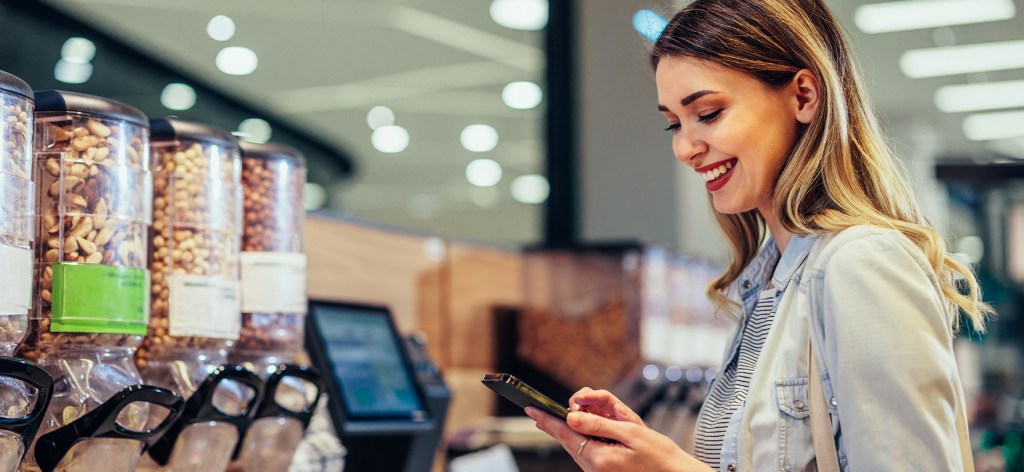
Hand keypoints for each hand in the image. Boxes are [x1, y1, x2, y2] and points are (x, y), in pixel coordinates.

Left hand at [525, 389, 711, 471]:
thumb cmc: (659, 455)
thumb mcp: (631, 432)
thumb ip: (598, 424)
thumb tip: (571, 415)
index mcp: (600, 457)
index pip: (566, 433)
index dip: (547, 419)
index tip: (531, 409)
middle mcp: (595, 468)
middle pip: (567, 441)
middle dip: (554, 424)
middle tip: (537, 412)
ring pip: (575, 447)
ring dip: (567, 431)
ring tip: (553, 419)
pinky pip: (585, 453)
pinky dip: (579, 439)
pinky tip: (576, 431)